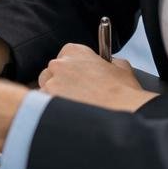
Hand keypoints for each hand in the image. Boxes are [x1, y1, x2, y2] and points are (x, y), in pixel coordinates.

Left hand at [37, 43, 156, 111]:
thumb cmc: (124, 91)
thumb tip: (107, 63)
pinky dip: (52, 112)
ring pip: (44, 91)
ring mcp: (51, 83)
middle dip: (59, 84)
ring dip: (55, 99)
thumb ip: (108, 61)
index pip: (62, 58)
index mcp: (74, 51)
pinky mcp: (48, 102)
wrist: (125, 111)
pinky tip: (68, 117)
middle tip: (75, 97)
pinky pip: (42, 107)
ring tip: (73, 110)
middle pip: (49, 74)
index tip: (76, 80)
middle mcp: (58, 64)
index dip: (70, 71)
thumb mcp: (120, 66)